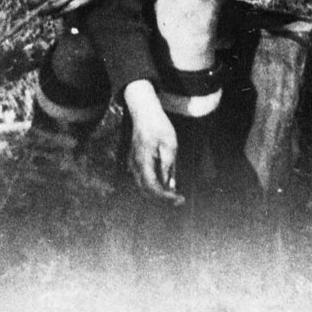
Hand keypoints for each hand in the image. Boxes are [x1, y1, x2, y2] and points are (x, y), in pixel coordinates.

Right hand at [123, 81, 183, 203]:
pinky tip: (164, 184)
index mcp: (143, 161)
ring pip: (143, 187)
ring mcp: (132, 164)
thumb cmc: (158, 125)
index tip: (179, 199)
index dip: (166, 197)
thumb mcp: (170, 145)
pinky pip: (142, 179)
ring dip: (157, 193)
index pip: (152, 187)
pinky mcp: (134, 162)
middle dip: (162, 199)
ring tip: (173, 194)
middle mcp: (134, 165)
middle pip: (146, 191)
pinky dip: (153, 186)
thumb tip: (170, 186)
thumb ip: (169, 166)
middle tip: (178, 200)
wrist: (144, 112)